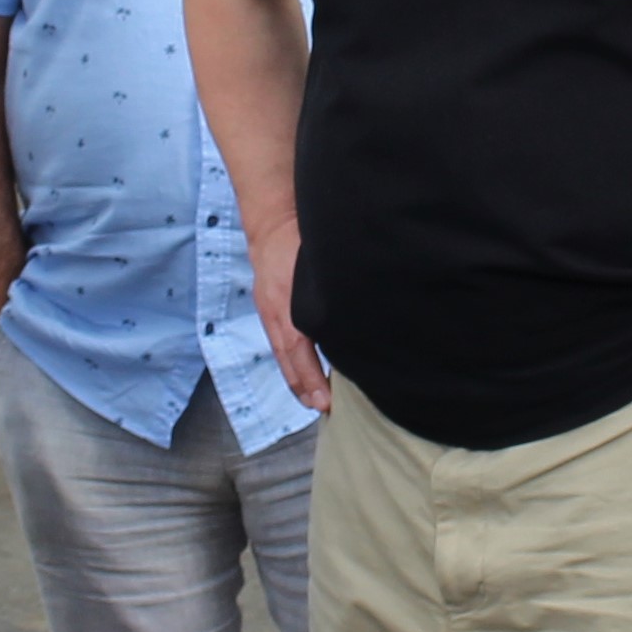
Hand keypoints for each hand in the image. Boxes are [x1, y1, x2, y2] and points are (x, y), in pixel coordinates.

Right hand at [249, 221, 329, 410]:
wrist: (272, 222)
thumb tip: (363, 313)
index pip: (298, 347)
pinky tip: (301, 376)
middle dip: (304, 386)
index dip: (311, 376)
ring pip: (282, 354)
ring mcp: (269, 310)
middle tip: (322, 409)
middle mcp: (276, 309)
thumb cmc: (303, 237)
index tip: (325, 399)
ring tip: (312, 401)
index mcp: (289, 299)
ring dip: (296, 379)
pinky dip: (289, 363)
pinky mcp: (268, 309)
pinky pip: (277, 342)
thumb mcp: (321, 261)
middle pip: (289, 358)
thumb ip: (338, 287)